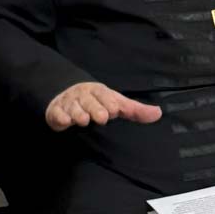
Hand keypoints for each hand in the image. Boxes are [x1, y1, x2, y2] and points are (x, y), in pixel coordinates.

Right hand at [45, 81, 162, 132]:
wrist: (66, 95)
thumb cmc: (97, 101)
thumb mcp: (116, 103)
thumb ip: (135, 110)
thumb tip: (158, 113)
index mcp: (98, 92)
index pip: (104, 95)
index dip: (109, 102)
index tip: (115, 110)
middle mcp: (83, 95)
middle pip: (89, 101)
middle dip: (95, 108)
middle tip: (102, 117)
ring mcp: (69, 103)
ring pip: (73, 108)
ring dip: (78, 114)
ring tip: (84, 120)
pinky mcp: (56, 112)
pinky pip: (57, 113)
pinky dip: (61, 117)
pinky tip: (66, 121)